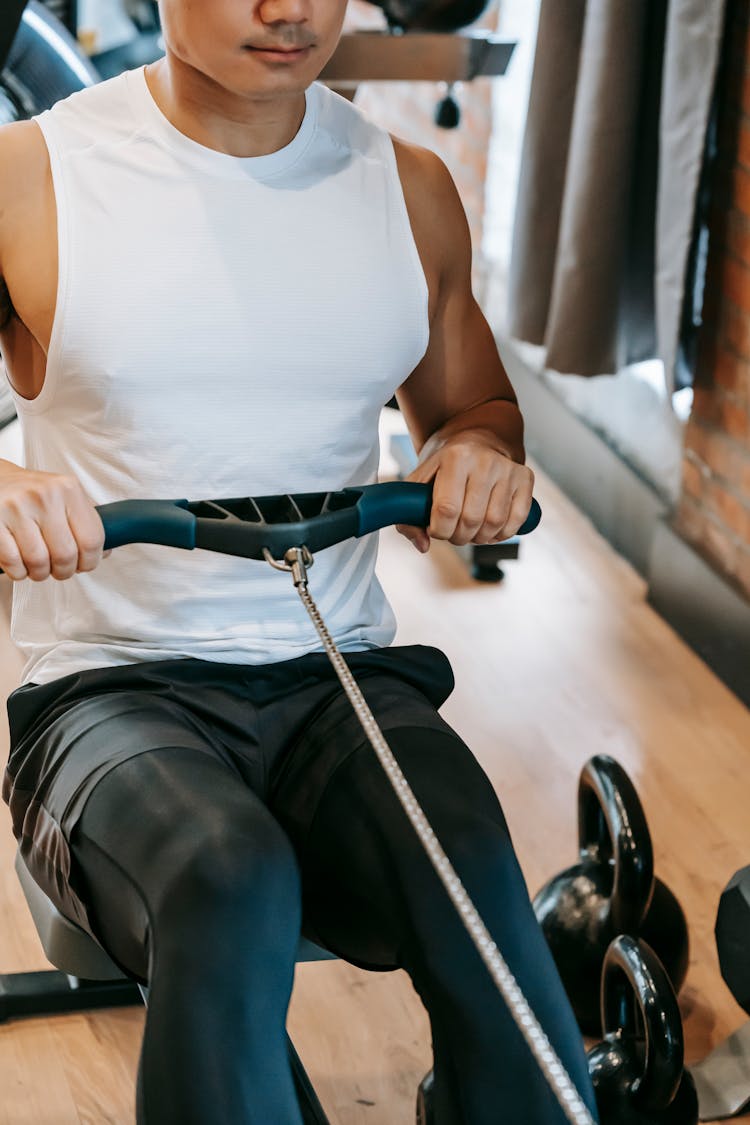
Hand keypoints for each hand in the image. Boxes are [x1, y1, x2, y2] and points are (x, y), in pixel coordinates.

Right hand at [0, 461, 108, 580]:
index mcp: (68, 489)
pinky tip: (20, 563)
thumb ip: (88, 521)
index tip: (83, 565)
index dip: (90, 562)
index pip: (92, 540)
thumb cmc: (34, 496)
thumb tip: (105, 552)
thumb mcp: (65, 497)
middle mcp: (44, 495)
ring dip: (40, 573)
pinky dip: (18, 572)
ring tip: (38, 566)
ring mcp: (16, 507)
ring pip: (39, 562)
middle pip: (66, 556)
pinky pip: (13, 563)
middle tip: (58, 569)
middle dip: (64, 571)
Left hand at [396, 434, 534, 552]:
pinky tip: (490, 529)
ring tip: (471, 531)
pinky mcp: (526, 477)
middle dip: (458, 537)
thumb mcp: (420, 482)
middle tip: (454, 532)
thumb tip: (423, 545)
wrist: (477, 440)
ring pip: (494, 524)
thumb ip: (409, 517)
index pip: (447, 509)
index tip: (436, 529)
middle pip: (471, 520)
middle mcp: (485, 460)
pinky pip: (516, 520)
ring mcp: (508, 469)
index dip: (439, 530)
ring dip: (480, 538)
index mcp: (455, 457)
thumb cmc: (444, 467)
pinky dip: (502, 534)